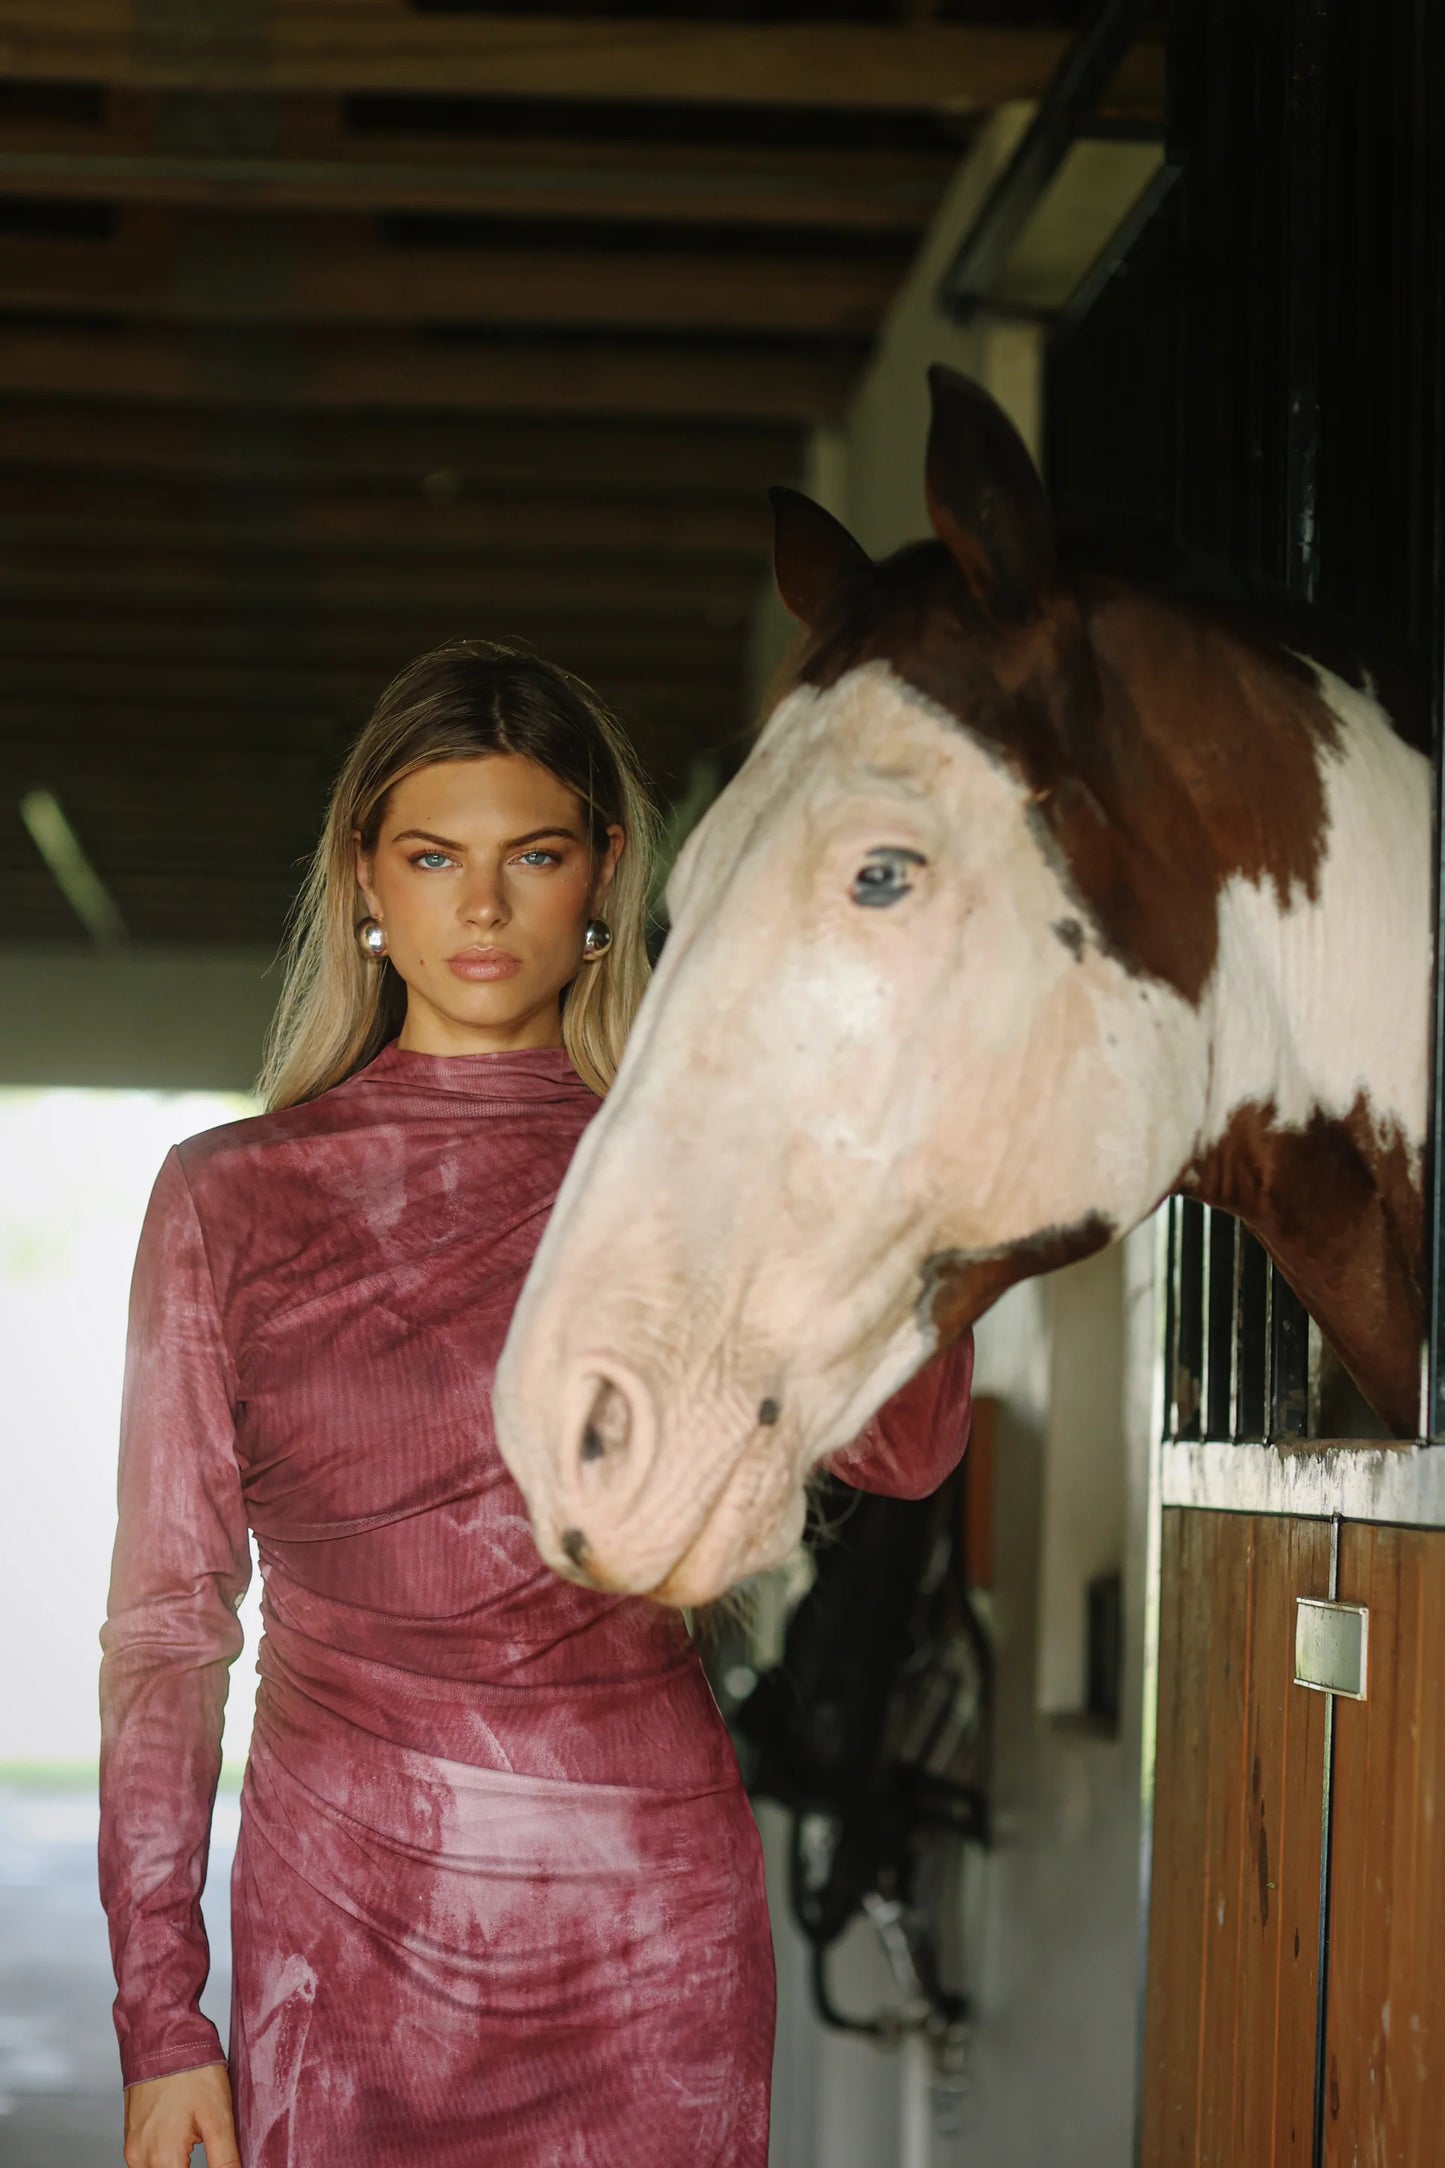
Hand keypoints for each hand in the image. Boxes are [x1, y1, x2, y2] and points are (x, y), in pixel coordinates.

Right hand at [123, 2063, 239, 2167]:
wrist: (163, 2037)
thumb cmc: (192, 2071)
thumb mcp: (219, 2118)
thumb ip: (225, 2160)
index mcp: (163, 2158)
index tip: (219, 2162)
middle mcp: (140, 2159)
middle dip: (190, 2167)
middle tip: (204, 2143)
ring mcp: (132, 2149)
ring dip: (177, 2166)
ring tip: (195, 2140)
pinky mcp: (131, 2138)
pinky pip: (148, 2162)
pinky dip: (166, 2159)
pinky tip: (183, 2140)